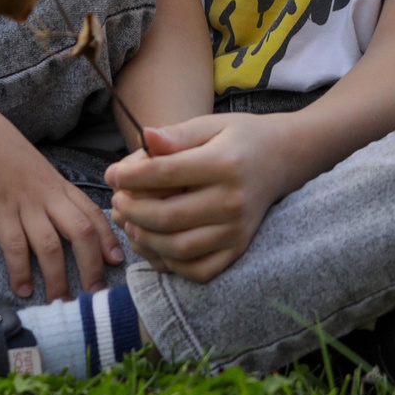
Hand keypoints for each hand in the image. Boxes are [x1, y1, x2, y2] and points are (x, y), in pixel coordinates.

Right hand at [0, 100, 121, 300]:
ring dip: (58, 279)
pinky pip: (15, 247)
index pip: (91, 213)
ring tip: (60, 302)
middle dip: (92, 266)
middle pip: (81, 233)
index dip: (107, 239)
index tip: (116, 262)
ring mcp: (24, 203)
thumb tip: (57, 216)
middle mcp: (47, 195)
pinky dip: (21, 271)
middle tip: (94, 294)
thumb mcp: (34, 167)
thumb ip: (48, 191)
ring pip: (51, 246)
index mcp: (58, 184)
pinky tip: (22, 289)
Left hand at [105, 113, 300, 282]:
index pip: (167, 173)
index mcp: (225, 163)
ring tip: (131, 223)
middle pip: (169, 216)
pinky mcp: (239, 248)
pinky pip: (199, 270)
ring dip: (146, 239)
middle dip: (132, 211)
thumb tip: (146, 138)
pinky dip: (171, 264)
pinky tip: (156, 244)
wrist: (281, 158)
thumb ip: (177, 134)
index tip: (112, 174)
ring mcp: (238, 230)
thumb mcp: (210, 124)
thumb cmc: (238, 138)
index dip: (131, 175)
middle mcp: (234, 201)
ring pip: (179, 248)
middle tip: (117, 202)